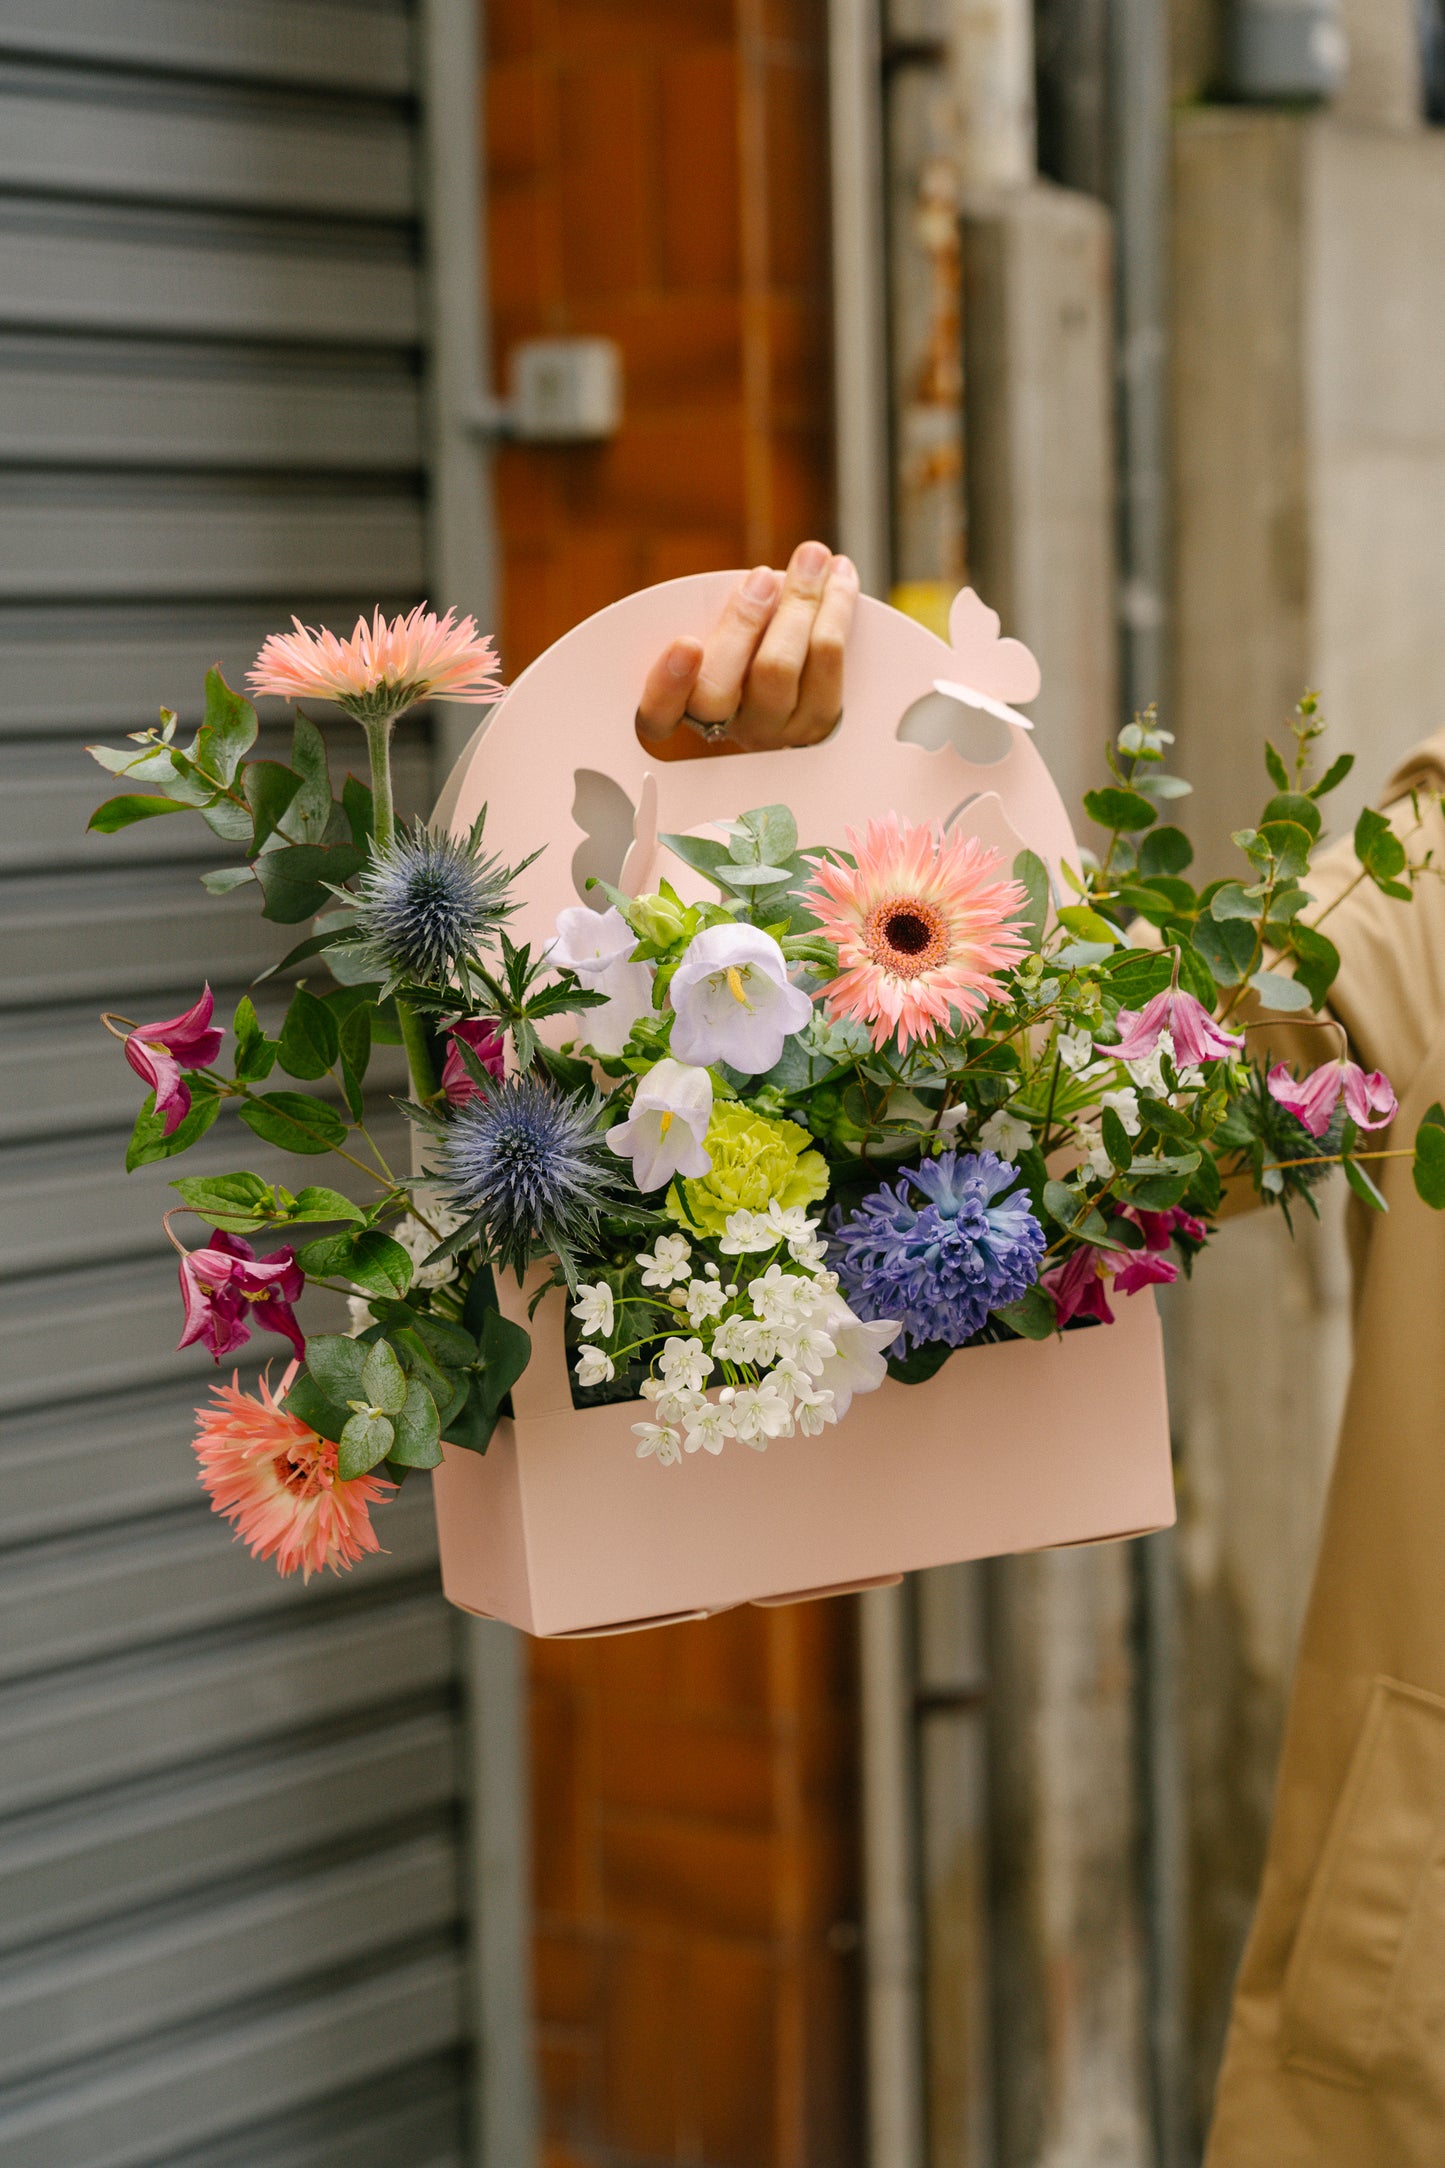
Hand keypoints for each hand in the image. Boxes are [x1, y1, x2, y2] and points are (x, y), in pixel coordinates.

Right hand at [636, 540, 857, 757]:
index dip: (667, 686)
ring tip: (812, 558)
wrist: (812, 683)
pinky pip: (828, 669)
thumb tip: (756, 581)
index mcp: (685, 710)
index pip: (658, 716)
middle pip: (719, 690)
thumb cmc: (751, 644)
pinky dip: (836, 612)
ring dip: (798, 605)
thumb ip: (722, 616)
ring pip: (779, 672)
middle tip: (762, 576)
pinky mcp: (819, 726)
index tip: (686, 643)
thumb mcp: (722, 633)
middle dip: (741, 624)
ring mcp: (774, 734)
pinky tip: (840, 575)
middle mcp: (727, 730)